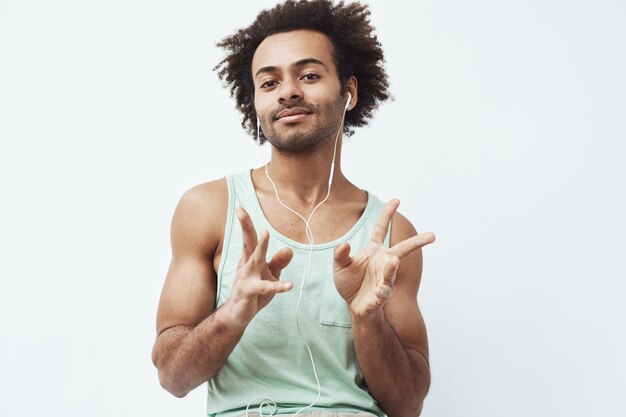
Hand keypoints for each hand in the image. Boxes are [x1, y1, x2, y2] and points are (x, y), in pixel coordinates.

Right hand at [224, 207, 293, 327]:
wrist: (237, 315)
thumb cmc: (254, 291)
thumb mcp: (270, 274)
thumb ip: (279, 262)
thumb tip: (289, 249)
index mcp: (249, 259)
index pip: (249, 238)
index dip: (246, 223)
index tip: (240, 207)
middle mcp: (245, 265)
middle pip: (246, 242)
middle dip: (245, 226)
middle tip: (240, 210)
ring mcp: (245, 279)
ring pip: (254, 260)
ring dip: (261, 247)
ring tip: (266, 234)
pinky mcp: (249, 293)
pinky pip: (264, 288)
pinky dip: (278, 287)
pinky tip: (289, 285)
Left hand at [333, 199, 434, 319]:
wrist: (354, 306)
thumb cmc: (349, 283)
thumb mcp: (340, 266)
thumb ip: (340, 254)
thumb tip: (344, 244)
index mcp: (374, 250)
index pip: (382, 229)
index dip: (387, 214)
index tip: (396, 200)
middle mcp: (384, 261)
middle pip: (403, 249)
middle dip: (418, 242)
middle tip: (432, 236)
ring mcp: (385, 277)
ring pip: (392, 270)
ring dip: (392, 266)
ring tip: (394, 261)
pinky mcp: (382, 294)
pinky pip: (384, 291)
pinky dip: (382, 291)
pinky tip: (379, 291)